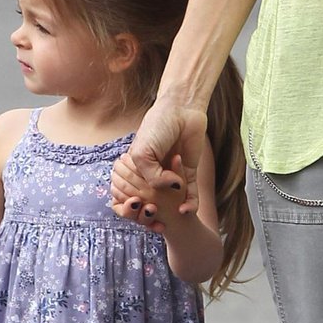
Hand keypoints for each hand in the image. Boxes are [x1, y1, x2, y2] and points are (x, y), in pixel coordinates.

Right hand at [111, 98, 205, 227]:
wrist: (180, 110)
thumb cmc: (156, 127)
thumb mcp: (143, 154)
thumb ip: (152, 177)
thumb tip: (171, 189)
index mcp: (136, 168)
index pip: (131, 194)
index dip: (132, 205)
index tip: (136, 206)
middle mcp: (153, 173)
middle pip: (152, 200)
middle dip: (153, 211)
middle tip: (155, 211)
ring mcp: (171, 173)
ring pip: (172, 199)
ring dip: (172, 209)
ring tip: (172, 212)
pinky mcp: (189, 171)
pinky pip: (191, 192)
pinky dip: (190, 203)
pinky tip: (185, 209)